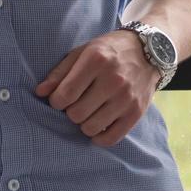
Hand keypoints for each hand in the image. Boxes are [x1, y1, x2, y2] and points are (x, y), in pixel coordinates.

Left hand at [36, 30, 157, 146]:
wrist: (150, 51)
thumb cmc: (109, 51)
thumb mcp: (83, 52)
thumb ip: (60, 72)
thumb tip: (40, 92)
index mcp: (96, 60)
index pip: (65, 95)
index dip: (56, 101)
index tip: (60, 98)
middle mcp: (113, 79)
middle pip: (76, 114)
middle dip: (70, 112)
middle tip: (77, 103)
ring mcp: (126, 98)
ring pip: (90, 128)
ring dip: (84, 123)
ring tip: (89, 111)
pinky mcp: (136, 112)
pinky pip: (110, 138)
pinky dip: (99, 137)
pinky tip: (98, 125)